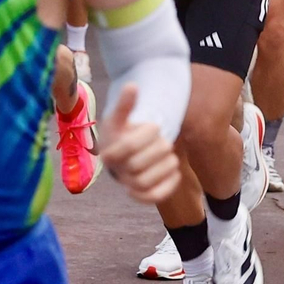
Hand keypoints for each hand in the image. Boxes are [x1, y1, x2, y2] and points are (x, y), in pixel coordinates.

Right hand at [99, 85, 181, 203]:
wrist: (122, 154)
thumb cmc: (122, 132)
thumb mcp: (121, 117)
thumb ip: (126, 104)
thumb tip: (132, 86)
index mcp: (108, 151)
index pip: (128, 146)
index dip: (147, 132)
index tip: (154, 125)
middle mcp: (117, 171)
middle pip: (138, 165)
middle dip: (158, 149)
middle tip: (165, 140)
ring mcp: (129, 184)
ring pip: (146, 182)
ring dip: (165, 166)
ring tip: (170, 155)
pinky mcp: (143, 195)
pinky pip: (154, 197)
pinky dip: (168, 185)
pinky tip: (175, 171)